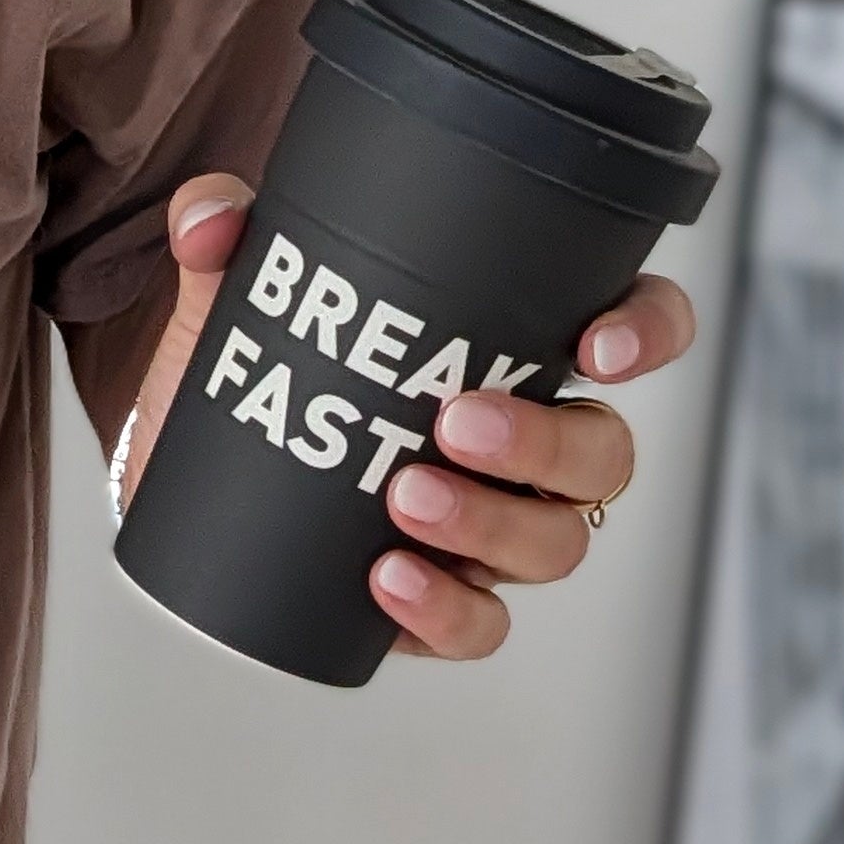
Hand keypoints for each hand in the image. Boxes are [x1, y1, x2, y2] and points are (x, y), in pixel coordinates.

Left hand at [122, 174, 697, 663]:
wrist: (195, 457)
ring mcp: (494, 526)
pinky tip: (387, 582)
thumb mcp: (248, 287)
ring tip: (404, 499)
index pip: (633, 329)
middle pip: (603, 453)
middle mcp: (531, 444)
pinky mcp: (440, 596)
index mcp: (520, 347)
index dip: (648, 334)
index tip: (599, 345)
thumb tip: (207, 219)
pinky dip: (444, 611)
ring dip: (490, 526)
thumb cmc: (269, 361)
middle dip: (544, 443)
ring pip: (554, 542)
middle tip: (454, 422)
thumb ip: (228, 232)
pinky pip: (480, 624)